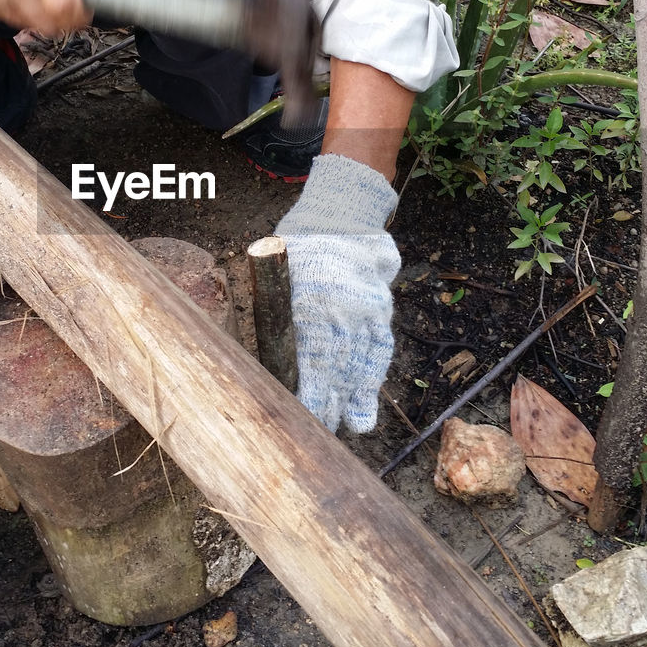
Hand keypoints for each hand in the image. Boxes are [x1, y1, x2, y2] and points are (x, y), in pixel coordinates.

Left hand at [275, 154, 399, 432]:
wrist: (340, 214)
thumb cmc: (298, 249)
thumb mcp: (280, 275)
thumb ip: (280, 311)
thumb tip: (266, 355)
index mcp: (314, 302)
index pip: (313, 357)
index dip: (310, 390)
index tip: (303, 415)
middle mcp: (343, 308)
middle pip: (338, 365)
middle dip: (331, 401)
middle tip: (322, 432)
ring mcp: (366, 308)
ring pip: (363, 360)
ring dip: (358, 395)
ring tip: (355, 425)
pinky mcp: (380, 308)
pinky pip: (379, 346)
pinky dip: (374, 372)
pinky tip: (369, 395)